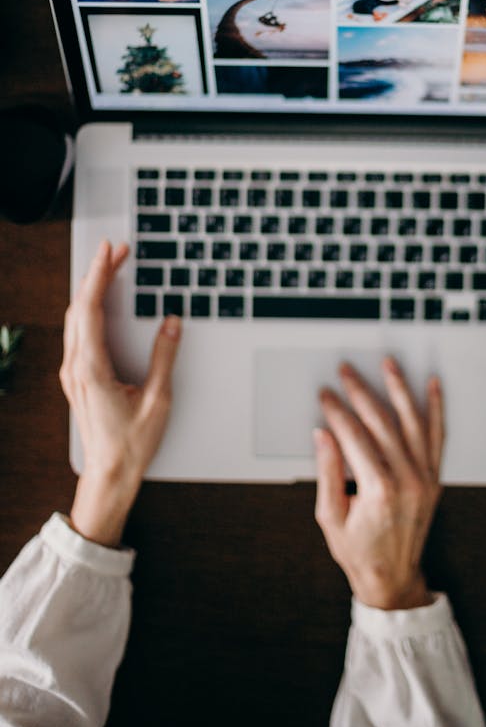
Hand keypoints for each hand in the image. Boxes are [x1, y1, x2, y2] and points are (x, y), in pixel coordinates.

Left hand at [60, 240, 180, 546]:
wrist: (108, 475)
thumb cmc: (131, 445)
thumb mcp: (158, 400)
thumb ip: (164, 358)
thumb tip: (171, 323)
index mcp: (92, 369)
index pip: (90, 309)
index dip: (100, 275)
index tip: (109, 251)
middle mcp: (76, 368)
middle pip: (80, 308)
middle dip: (97, 274)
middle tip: (118, 251)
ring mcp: (73, 373)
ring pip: (76, 319)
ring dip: (92, 290)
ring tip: (112, 269)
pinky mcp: (77, 378)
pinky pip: (78, 332)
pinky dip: (89, 309)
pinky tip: (102, 303)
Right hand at [314, 358, 443, 609]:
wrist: (393, 577)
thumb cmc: (359, 551)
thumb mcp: (330, 517)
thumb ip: (328, 472)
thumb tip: (323, 434)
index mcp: (378, 490)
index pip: (354, 436)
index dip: (337, 411)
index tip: (325, 395)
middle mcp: (407, 480)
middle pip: (382, 422)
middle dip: (361, 392)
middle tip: (346, 372)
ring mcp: (425, 478)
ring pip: (412, 422)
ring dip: (399, 389)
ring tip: (389, 364)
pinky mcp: (434, 478)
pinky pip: (437, 436)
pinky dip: (436, 409)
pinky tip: (433, 387)